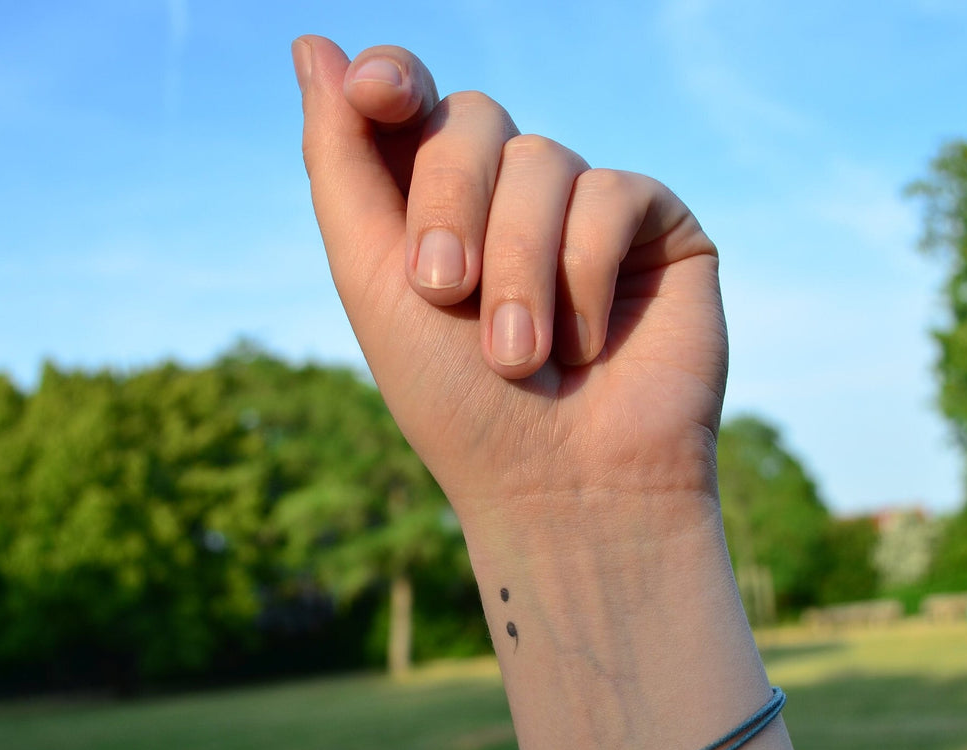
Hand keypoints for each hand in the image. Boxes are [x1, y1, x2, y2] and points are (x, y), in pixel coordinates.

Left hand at [294, 36, 728, 528]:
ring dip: (518, 267)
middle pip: (471, 118)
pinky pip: (612, 193)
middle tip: (443, 292)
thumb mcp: (375, 283)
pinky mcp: (655, 225)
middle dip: (448, 202)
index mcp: (433, 206)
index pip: (412, 103)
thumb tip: (312, 44)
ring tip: (520, 359)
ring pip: (541, 158)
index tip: (379, 92)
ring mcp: (584, 207)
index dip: (394, 80)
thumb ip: (341, 166)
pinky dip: (585, 275)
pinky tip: (589, 345)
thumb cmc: (458, 406)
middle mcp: (508, 196)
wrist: (562, 489)